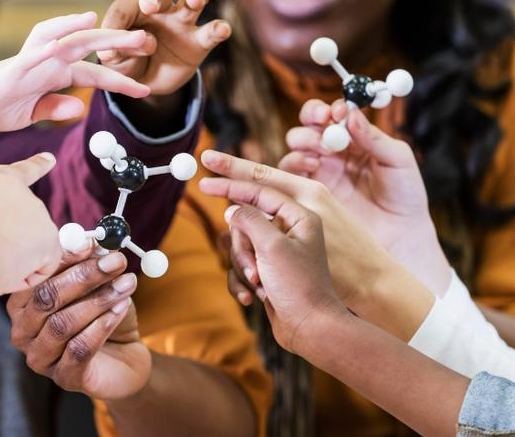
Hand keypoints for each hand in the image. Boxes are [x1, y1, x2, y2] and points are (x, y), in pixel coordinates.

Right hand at [0, 12, 150, 130]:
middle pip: (87, 48)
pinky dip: (49, 44)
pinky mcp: (11, 70)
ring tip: (106, 23)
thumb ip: (54, 109)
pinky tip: (67, 37)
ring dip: (85, 31)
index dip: (121, 81)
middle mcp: (47, 63)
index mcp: (54, 76)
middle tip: (148, 41)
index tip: (146, 90)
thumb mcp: (30, 115)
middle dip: (117, 45)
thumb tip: (78, 109)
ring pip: (63, 40)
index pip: (95, 75)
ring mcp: (30, 63)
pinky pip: (32, 54)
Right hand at [0, 153, 63, 294]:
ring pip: (30, 250)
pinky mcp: (49, 238)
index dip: (37, 165)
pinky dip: (26, 277)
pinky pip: (42, 267)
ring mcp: (39, 214)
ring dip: (12, 261)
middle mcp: (22, 193)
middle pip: (23, 226)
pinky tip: (7, 270)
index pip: (22, 172)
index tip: (50, 159)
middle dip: (8, 245)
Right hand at [7, 248, 150, 399]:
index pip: (35, 276)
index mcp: (23, 303)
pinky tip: (121, 310)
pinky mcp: (64, 377)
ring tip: (126, 284)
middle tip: (116, 261)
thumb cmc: (104, 314)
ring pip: (62, 324)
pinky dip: (102, 325)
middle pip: (45, 298)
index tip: (93, 242)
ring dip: (98, 300)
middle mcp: (23, 330)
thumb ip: (93, 262)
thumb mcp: (100, 283)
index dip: (63, 256)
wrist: (125, 355)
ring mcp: (40, 357)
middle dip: (83, 276)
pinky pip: (79, 349)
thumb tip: (96, 240)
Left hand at [99, 0, 231, 96]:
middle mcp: (160, 8)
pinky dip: (218, 28)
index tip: (110, 34)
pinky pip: (212, 31)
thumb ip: (114, 53)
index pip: (127, 5)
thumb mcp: (115, 62)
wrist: (149, 82)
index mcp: (134, 8)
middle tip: (149, 6)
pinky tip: (223, 29)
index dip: (118, 18)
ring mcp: (183, 22)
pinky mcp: (199, 42)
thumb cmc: (128, 62)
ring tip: (194, 1)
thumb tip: (112, 49)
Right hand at [201, 171, 346, 354]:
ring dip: (243, 268)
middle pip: (245, 223)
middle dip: (242, 248)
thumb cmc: (299, 286)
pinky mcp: (267, 271)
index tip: (205, 183)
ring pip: (240, 246)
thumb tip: (231, 210)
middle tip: (254, 268)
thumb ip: (249, 220)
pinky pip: (241, 267)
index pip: (259, 191)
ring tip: (258, 285)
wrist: (309, 329)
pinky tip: (251, 297)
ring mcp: (277, 252)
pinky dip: (242, 282)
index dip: (231, 186)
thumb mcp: (272, 246)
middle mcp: (289, 230)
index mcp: (299, 216)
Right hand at [281, 100, 450, 294]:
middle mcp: (331, 153)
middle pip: (306, 127)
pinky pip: (289, 176)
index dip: (327, 109)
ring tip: (320, 154)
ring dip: (303, 144)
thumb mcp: (399, 161)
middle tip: (323, 129)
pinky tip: (312, 168)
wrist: (401, 236)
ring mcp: (318, 174)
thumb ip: (376, 138)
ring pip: (294, 147)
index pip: (330, 114)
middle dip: (311, 123)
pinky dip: (294, 165)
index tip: (335, 112)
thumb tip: (351, 114)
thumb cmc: (405, 196)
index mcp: (353, 139)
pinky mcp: (308, 196)